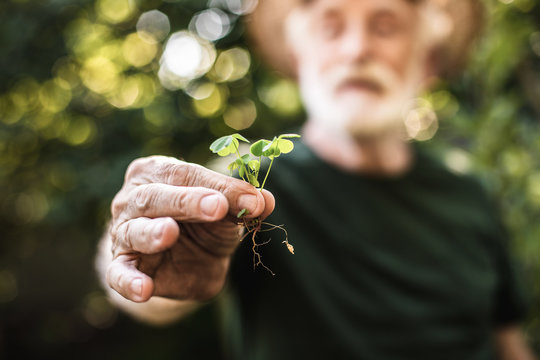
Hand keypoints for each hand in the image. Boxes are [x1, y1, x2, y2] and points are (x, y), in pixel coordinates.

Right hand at [106, 156, 274, 301]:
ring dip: (152, 232)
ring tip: (169, 234)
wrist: (190, 258)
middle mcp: (133, 197)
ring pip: (134, 231)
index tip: (250, 199)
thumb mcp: (225, 211)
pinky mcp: (122, 265)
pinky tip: (144, 290)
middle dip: (187, 201)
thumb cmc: (204, 222)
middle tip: (216, 208)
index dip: (217, 185)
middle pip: (155, 196)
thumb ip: (241, 203)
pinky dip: (129, 282)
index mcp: (157, 172)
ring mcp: (123, 231)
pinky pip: (119, 274)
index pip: (185, 174)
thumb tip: (266, 201)